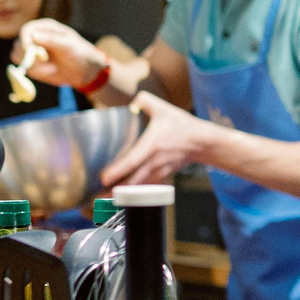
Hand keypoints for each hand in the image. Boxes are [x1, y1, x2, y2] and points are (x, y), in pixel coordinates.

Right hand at [18, 19, 106, 90]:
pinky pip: (26, 68)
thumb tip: (33, 35)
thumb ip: (51, 40)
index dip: (24, 39)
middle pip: (19, 44)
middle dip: (28, 56)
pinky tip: (51, 71)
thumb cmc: (80, 53)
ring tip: (52, 68)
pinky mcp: (33, 64)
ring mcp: (33, 52)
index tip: (28, 50)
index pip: (26, 30)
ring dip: (33, 65)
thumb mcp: (68, 45)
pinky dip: (36, 72)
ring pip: (18, 57)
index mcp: (45, 27)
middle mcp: (36, 37)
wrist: (85, 70)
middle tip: (45, 61)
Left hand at [101, 91, 219, 188]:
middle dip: (115, 190)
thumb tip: (130, 104)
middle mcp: (155, 161)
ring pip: (139, 187)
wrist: (202, 142)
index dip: (117, 171)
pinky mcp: (163, 176)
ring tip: (105, 198)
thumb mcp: (163, 108)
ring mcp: (160, 171)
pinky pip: (147, 186)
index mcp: (152, 145)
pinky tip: (125, 195)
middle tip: (97, 196)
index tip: (104, 179)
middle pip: (133, 181)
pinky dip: (135, 192)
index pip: (133, 161)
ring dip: (123, 194)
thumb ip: (144, 101)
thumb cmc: (182, 125)